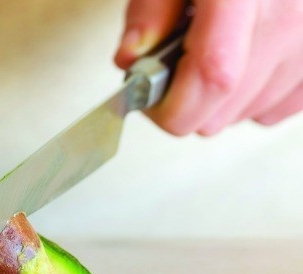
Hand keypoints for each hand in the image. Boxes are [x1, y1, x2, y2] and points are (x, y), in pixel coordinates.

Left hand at [114, 0, 302, 134]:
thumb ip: (149, 12)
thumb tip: (131, 60)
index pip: (213, 76)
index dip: (170, 105)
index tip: (146, 97)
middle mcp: (289, 20)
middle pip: (219, 113)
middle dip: (184, 101)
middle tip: (175, 61)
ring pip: (242, 116)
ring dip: (217, 100)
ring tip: (215, 49)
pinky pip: (270, 112)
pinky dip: (249, 99)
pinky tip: (241, 62)